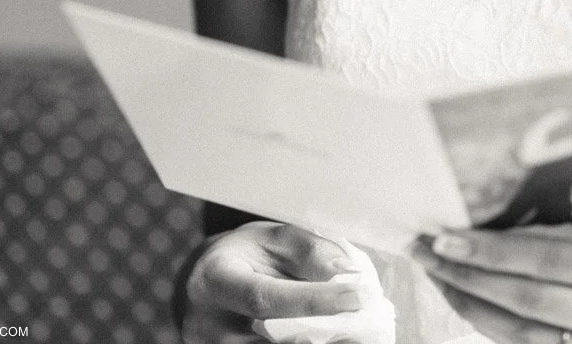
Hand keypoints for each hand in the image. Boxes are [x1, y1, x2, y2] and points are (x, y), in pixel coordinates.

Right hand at [181, 221, 386, 343]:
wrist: (203, 286)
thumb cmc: (243, 256)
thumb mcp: (270, 237)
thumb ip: (307, 250)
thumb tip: (345, 271)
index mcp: (216, 280)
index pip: (265, 298)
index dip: (314, 300)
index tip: (357, 296)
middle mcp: (210, 325)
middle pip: (275, 338)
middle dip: (327, 333)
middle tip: (368, 325)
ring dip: (323, 343)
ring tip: (356, 332)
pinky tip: (337, 337)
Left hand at [412, 225, 571, 343]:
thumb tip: (527, 213)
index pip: (545, 264)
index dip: (488, 253)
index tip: (445, 236)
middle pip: (527, 306)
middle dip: (469, 280)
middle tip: (428, 254)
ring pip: (530, 339)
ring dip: (479, 311)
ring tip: (447, 283)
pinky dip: (515, 334)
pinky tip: (489, 312)